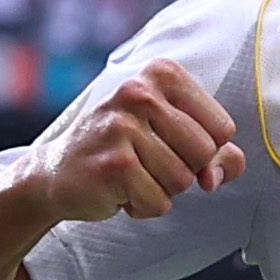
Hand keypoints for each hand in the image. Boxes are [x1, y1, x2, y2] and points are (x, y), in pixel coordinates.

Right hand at [30, 57, 241, 222]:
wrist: (57, 173)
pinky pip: (159, 203)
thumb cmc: (124, 150)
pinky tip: (118, 190)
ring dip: (161, 190)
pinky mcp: (114, 164)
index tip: (170, 145)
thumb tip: (217, 176)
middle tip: (146, 162)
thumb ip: (217, 152)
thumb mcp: (173, 136)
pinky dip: (143, 206)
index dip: (204, 149)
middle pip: (205, 153)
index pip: (223, 127)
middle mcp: (140, 91)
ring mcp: (123, 127)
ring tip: (131, 175)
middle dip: (184, 171)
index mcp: (162, 73)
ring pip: (183, 180)